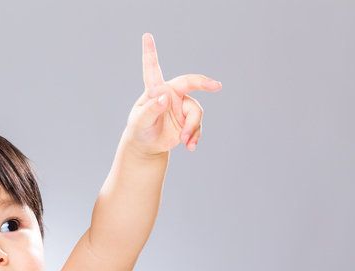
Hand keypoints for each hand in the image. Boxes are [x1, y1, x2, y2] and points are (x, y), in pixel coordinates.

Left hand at [122, 33, 222, 158]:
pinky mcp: (188, 119)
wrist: (147, 146)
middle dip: (204, 83)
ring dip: (191, 128)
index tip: (146, 36)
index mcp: (155, 90)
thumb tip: (165, 98)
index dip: (150, 52)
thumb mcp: (140, 123)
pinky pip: (197, 126)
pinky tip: (189, 146)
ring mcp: (181, 106)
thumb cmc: (140, 130)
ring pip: (196, 112)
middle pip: (190, 83)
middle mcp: (171, 94)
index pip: (152, 69)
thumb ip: (151, 110)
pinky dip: (194, 137)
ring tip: (184, 141)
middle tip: (216, 86)